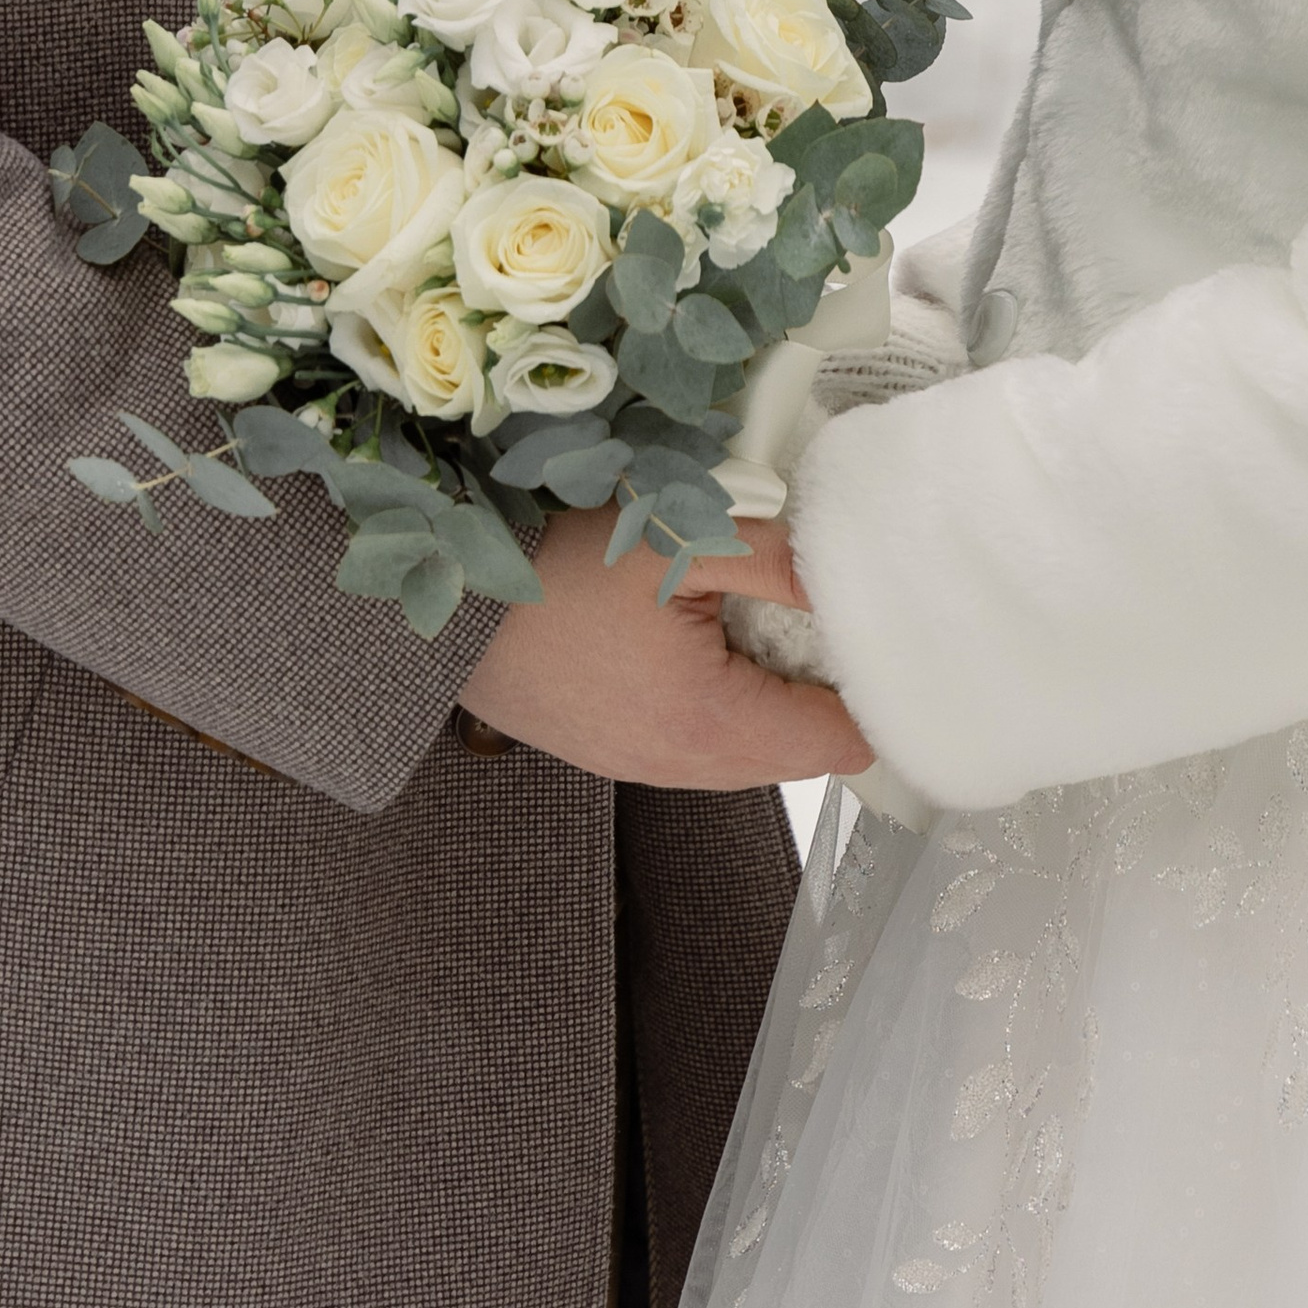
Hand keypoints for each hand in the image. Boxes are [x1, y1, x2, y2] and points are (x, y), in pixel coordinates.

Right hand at [461, 508, 870, 787]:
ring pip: (743, 751)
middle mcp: (679, 767)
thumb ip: (778, 561)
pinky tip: (690, 640)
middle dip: (814, 689)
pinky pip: (692, 744)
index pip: (839, 742)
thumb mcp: (679, 540)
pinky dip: (712, 701)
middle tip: (802, 610)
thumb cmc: (554, 567)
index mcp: (711, 726)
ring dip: (761, 695)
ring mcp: (637, 766)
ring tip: (742, 617)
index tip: (867, 631)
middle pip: (796, 752)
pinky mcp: (605, 751)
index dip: (868, 688)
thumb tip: (850, 579)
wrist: (439, 601)